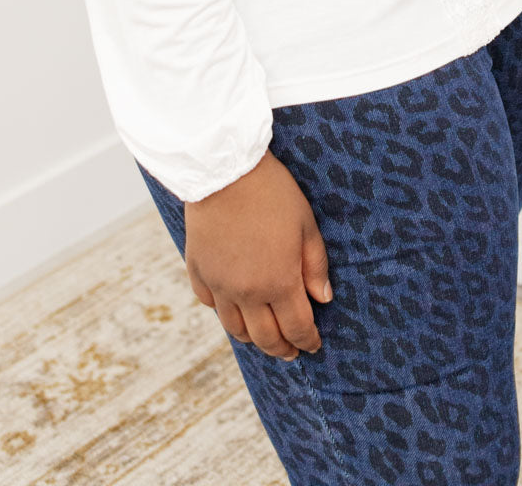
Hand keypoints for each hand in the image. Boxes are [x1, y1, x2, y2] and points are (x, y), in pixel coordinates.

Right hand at [183, 149, 332, 360]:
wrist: (223, 169)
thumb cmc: (272, 192)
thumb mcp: (305, 224)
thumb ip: (315, 266)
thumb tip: (323, 299)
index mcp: (279, 281)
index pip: (297, 328)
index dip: (308, 341)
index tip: (313, 345)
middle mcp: (247, 292)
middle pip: (266, 338)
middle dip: (282, 349)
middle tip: (291, 351)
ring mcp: (219, 285)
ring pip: (235, 329)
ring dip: (253, 337)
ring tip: (264, 334)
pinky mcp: (197, 271)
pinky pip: (211, 304)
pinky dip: (224, 311)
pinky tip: (234, 305)